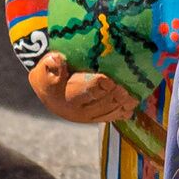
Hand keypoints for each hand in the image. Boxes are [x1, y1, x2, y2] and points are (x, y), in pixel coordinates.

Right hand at [23, 53, 138, 123]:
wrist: (49, 92)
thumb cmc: (49, 75)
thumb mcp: (46, 67)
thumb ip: (51, 64)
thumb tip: (57, 60)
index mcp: (67, 96)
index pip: (87, 91)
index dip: (99, 85)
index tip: (109, 79)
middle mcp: (78, 110)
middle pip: (102, 104)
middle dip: (115, 96)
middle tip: (125, 89)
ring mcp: (88, 116)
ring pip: (108, 113)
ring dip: (121, 106)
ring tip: (132, 98)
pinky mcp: (95, 118)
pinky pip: (110, 118)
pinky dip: (121, 113)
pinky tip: (130, 107)